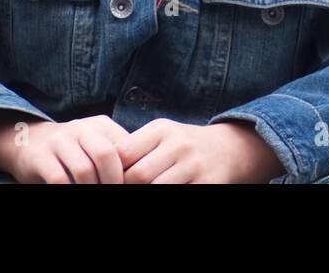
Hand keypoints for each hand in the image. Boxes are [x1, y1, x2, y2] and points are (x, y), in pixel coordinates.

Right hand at [0, 113, 132, 183]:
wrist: (28, 141)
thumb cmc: (72, 148)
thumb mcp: (95, 142)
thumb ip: (116, 154)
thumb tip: (142, 176)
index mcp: (101, 124)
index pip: (124, 145)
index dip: (131, 169)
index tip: (133, 184)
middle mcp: (81, 128)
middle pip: (106, 154)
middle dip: (114, 180)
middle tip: (117, 192)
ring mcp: (59, 141)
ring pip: (83, 169)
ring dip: (93, 188)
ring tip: (98, 196)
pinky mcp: (40, 157)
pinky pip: (59, 179)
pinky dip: (71, 191)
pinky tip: (76, 195)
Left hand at [115, 119, 282, 183]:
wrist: (229, 149)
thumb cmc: (182, 146)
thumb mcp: (161, 137)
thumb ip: (133, 150)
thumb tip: (98, 171)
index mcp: (162, 129)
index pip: (122, 153)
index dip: (111, 172)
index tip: (107, 181)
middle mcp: (179, 144)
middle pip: (138, 176)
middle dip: (126, 188)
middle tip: (122, 190)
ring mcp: (195, 165)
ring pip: (157, 189)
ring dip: (144, 194)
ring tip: (140, 192)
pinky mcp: (208, 184)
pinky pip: (179, 197)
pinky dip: (167, 199)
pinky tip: (160, 196)